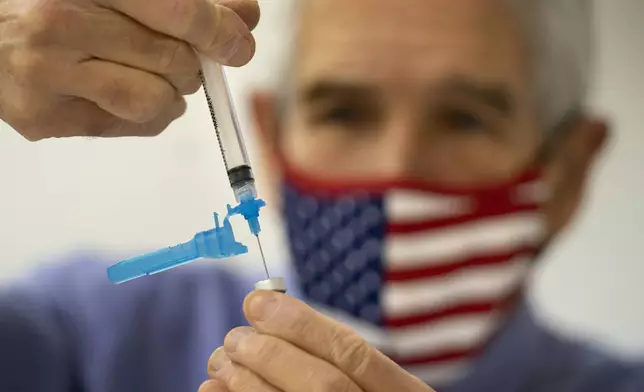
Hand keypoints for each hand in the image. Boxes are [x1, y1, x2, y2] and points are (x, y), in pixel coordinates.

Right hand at [0, 0, 258, 139]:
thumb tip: (245, 17)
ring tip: (154, 73)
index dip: (219, 30)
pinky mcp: (44, 118)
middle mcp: (59, 25)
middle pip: (174, 60)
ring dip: (173, 92)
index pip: (177, 11)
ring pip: (156, 102)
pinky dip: (150, 112)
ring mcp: (47, 76)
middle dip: (195, 63)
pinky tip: (128, 89)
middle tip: (187, 55)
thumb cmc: (53, 2)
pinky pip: (133, 127)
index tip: (239, 42)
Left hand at [201, 291, 435, 391]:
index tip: (258, 302)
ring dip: (246, 382)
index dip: (302, 324)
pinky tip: (211, 391)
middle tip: (235, 337)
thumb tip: (267, 311)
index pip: (353, 354)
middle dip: (271, 355)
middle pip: (323, 385)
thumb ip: (335, 357)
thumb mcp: (373, 385)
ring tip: (221, 360)